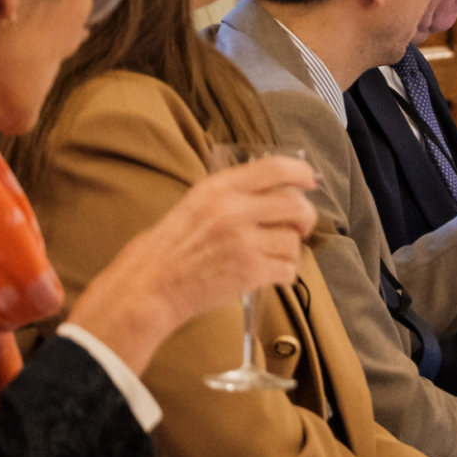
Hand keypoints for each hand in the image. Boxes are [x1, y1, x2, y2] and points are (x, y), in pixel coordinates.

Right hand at [70, 156, 318, 373]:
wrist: (147, 288)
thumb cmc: (167, 249)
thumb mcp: (195, 204)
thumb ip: (232, 196)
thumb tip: (276, 193)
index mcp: (218, 188)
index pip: (275, 168)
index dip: (301, 173)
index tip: (310, 182)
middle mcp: (234, 210)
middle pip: (296, 206)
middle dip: (305, 218)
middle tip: (299, 227)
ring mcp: (244, 241)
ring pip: (293, 241)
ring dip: (288, 251)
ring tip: (269, 257)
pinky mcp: (250, 271)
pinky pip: (288, 269)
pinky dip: (283, 274)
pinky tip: (268, 274)